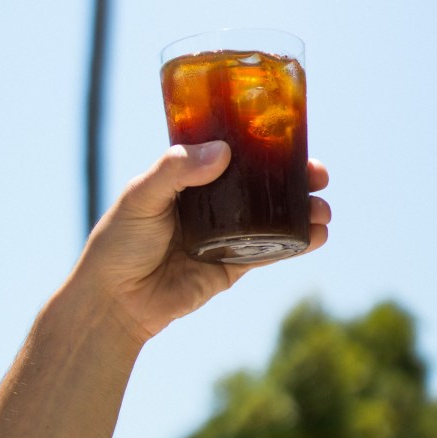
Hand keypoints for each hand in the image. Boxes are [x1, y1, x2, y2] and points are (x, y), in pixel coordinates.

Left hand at [73, 141, 330, 345]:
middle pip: (265, 181)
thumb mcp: (141, 195)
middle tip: (319, 173)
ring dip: (304, 210)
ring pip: (275, 215)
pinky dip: (297, 244)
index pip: (236, 150)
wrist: (114, 301)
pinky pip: (271, 251)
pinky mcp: (234, 265)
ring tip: (322, 210)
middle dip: (297, 176)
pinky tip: (317, 236)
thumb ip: (176, 170)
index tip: (293, 135)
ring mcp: (228, 232)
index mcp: (192, 174)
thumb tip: (223, 151)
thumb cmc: (119, 241)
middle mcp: (215, 199)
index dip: (266, 142)